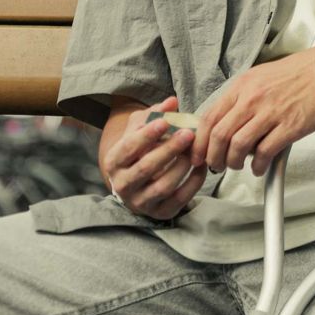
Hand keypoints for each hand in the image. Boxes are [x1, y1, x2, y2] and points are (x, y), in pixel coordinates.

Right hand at [103, 96, 206, 220]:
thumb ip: (154, 114)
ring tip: (195, 150)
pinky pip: (179, 199)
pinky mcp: (159, 213)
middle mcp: (123, 185)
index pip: (128, 148)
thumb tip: (172, 101)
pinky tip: (201, 166)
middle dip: (169, 149)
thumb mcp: (140, 129)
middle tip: (188, 134)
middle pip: (146, 168)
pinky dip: (193, 182)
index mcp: (114, 162)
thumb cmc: (139, 150)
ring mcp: (141, 202)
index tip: (165, 122)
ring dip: (182, 166)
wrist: (136, 183)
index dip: (147, 135)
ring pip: (163, 185)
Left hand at [189, 40, 314, 177]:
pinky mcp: (290, 126)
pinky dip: (257, 165)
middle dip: (213, 157)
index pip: (209, 118)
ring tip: (237, 166)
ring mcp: (271, 112)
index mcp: (241, 87)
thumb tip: (224, 120)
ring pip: (238, 146)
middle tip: (216, 166)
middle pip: (220, 135)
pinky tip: (259, 167)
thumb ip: (240, 97)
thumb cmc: (296, 74)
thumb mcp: (259, 77)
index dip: (200, 142)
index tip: (199, 154)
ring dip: (233, 163)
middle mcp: (252, 98)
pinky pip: (265, 152)